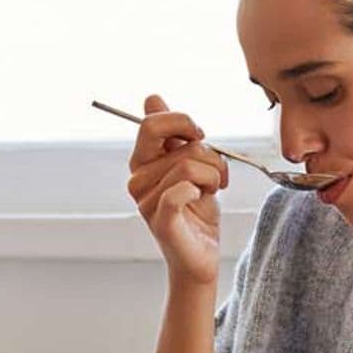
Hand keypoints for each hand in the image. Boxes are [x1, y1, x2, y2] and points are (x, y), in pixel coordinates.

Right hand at [126, 94, 227, 286]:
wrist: (202, 253)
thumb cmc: (196, 210)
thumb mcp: (190, 165)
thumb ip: (173, 134)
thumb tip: (152, 98)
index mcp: (142, 163)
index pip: (152, 124)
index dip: (183, 123)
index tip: (201, 136)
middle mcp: (137, 181)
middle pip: (180, 145)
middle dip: (209, 156)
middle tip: (215, 175)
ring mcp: (146, 202)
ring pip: (189, 167)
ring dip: (213, 177)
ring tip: (211, 192)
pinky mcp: (161, 222)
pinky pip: (180, 191)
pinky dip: (199, 192)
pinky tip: (200, 201)